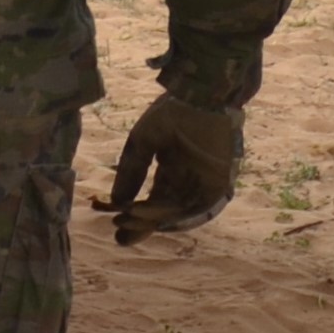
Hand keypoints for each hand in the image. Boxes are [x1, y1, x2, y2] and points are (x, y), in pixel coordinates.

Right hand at [98, 94, 241, 242]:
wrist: (202, 96)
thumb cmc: (171, 113)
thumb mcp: (142, 142)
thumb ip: (131, 171)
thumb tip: (116, 200)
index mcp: (170, 170)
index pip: (151, 199)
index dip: (134, 214)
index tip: (114, 228)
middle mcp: (187, 181)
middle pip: (163, 209)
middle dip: (141, 224)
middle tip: (121, 236)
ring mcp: (203, 184)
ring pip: (176, 210)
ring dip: (153, 218)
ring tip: (129, 220)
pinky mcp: (219, 184)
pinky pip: (198, 207)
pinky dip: (177, 214)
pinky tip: (156, 218)